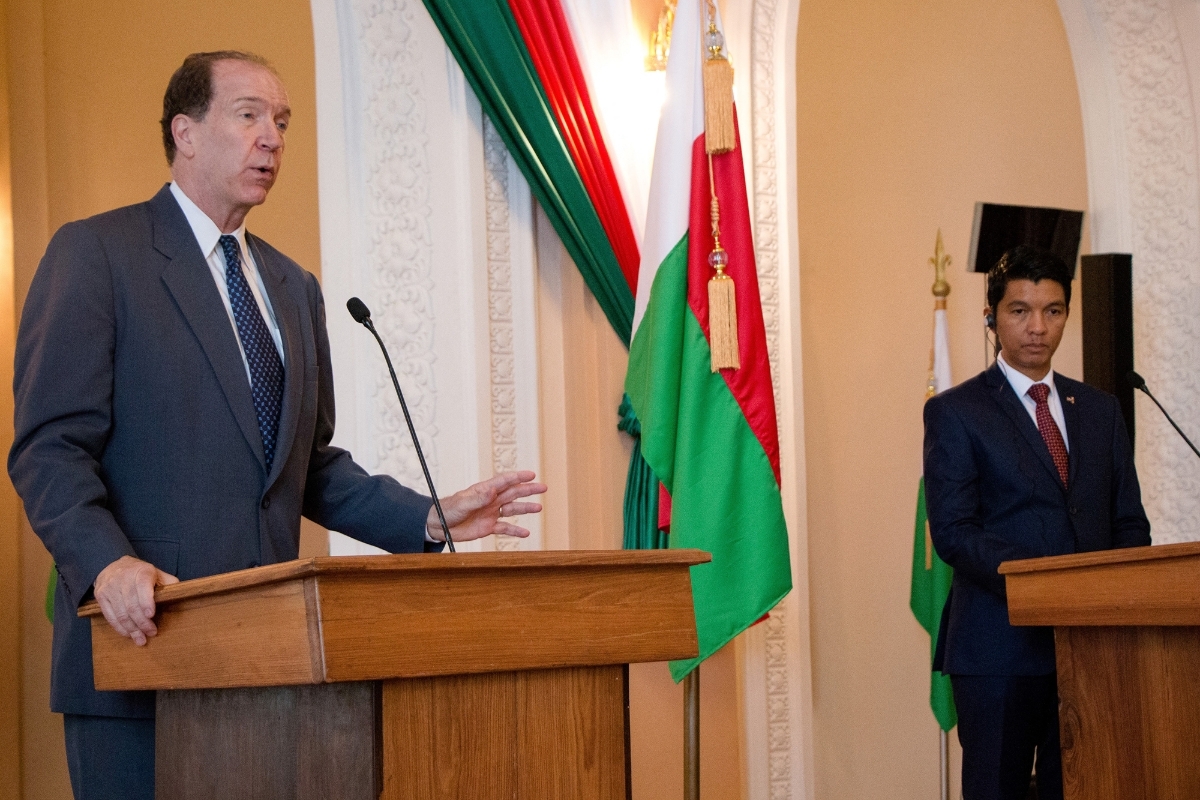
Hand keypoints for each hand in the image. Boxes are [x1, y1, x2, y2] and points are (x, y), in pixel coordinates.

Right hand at [93, 555, 179, 645]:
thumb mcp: (156, 573)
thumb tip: (180, 595)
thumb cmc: (140, 573)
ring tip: (141, 640)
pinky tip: (128, 634)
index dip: (146, 601)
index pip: (142, 586)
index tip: (151, 615)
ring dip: (132, 629)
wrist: (112, 565)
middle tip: (151, 633)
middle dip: (142, 622)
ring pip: (120, 613)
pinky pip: (110, 616)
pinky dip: (120, 628)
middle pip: (131, 604)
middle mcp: (123, 578)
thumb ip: (168, 583)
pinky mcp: (101, 596)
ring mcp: (110, 588)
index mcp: (141, 571)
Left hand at [427, 470, 546, 542]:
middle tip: (543, 487)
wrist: (439, 525)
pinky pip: (505, 528)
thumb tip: (492, 491)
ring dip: (525, 508)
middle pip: (513, 493)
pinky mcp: (488, 526)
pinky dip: (515, 530)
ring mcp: (491, 513)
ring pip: (512, 509)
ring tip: (538, 508)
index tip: (531, 475)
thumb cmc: (448, 509)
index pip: (504, 481)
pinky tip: (525, 533)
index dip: (518, 477)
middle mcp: (491, 500)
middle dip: (528, 490)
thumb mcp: (462, 503)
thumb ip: (478, 498)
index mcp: (484, 490)